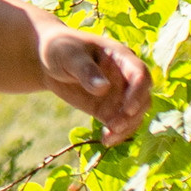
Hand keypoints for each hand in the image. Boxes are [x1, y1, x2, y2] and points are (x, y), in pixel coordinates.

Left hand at [38, 24, 150, 144]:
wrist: (47, 62)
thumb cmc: (60, 49)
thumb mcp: (69, 56)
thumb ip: (86, 70)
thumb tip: (103, 88)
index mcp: (121, 57)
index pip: (140, 74)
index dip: (138, 92)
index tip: (127, 109)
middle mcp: (126, 77)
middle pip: (143, 98)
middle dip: (133, 114)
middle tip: (115, 126)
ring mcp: (118, 95)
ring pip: (134, 115)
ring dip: (127, 128)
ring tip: (108, 139)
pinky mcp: (108, 109)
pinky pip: (119, 124)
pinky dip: (117, 134)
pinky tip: (105, 141)